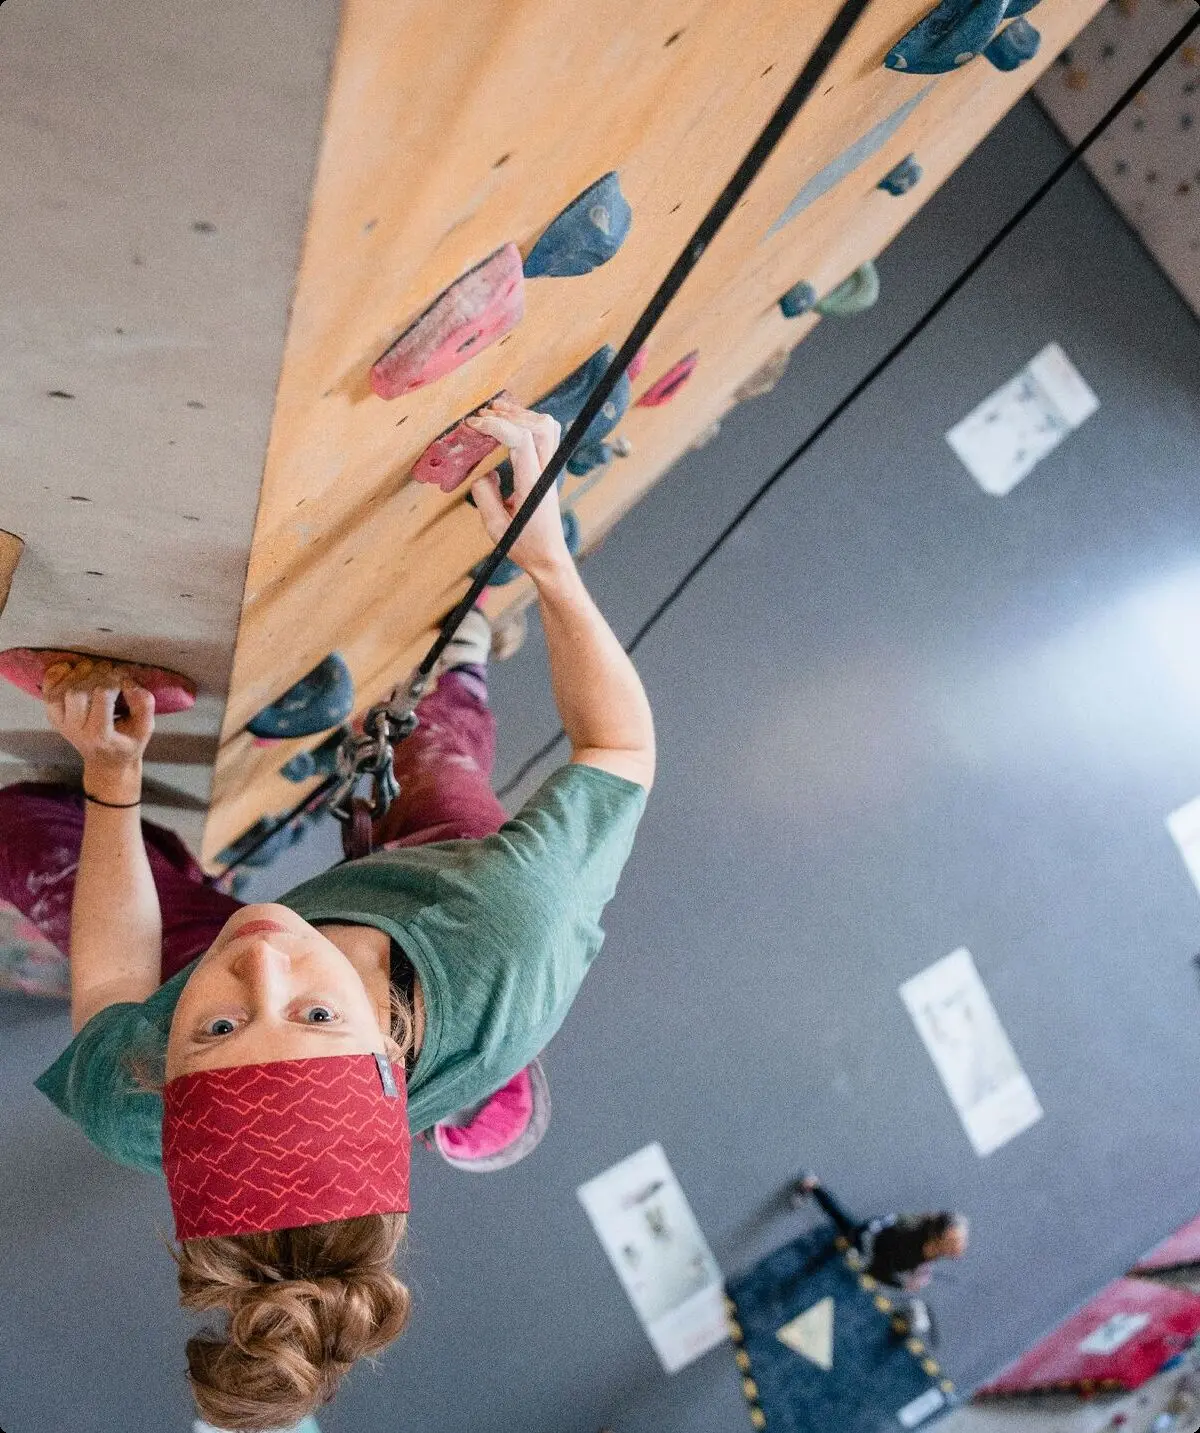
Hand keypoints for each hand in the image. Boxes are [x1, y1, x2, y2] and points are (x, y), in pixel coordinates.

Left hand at [42, 659, 155, 781]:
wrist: (106, 761)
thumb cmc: (128, 742)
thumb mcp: (146, 728)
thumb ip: (144, 705)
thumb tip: (128, 680)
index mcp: (100, 734)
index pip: (102, 696)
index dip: (114, 680)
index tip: (125, 676)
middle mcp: (76, 730)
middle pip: (77, 693)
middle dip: (95, 675)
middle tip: (110, 669)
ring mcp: (61, 724)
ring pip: (59, 692)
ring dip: (76, 674)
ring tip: (92, 667)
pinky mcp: (53, 717)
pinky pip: (47, 692)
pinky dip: (55, 676)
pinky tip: (69, 668)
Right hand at [466, 397, 571, 580]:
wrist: (548, 556)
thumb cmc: (523, 545)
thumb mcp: (494, 526)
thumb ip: (484, 495)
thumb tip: (483, 472)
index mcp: (532, 485)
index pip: (522, 439)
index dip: (496, 425)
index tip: (474, 425)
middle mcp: (546, 473)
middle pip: (539, 426)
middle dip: (509, 414)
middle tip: (482, 415)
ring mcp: (551, 470)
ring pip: (547, 426)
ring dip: (521, 415)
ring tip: (495, 412)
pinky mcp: (549, 470)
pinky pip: (547, 436)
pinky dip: (529, 423)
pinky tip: (510, 425)